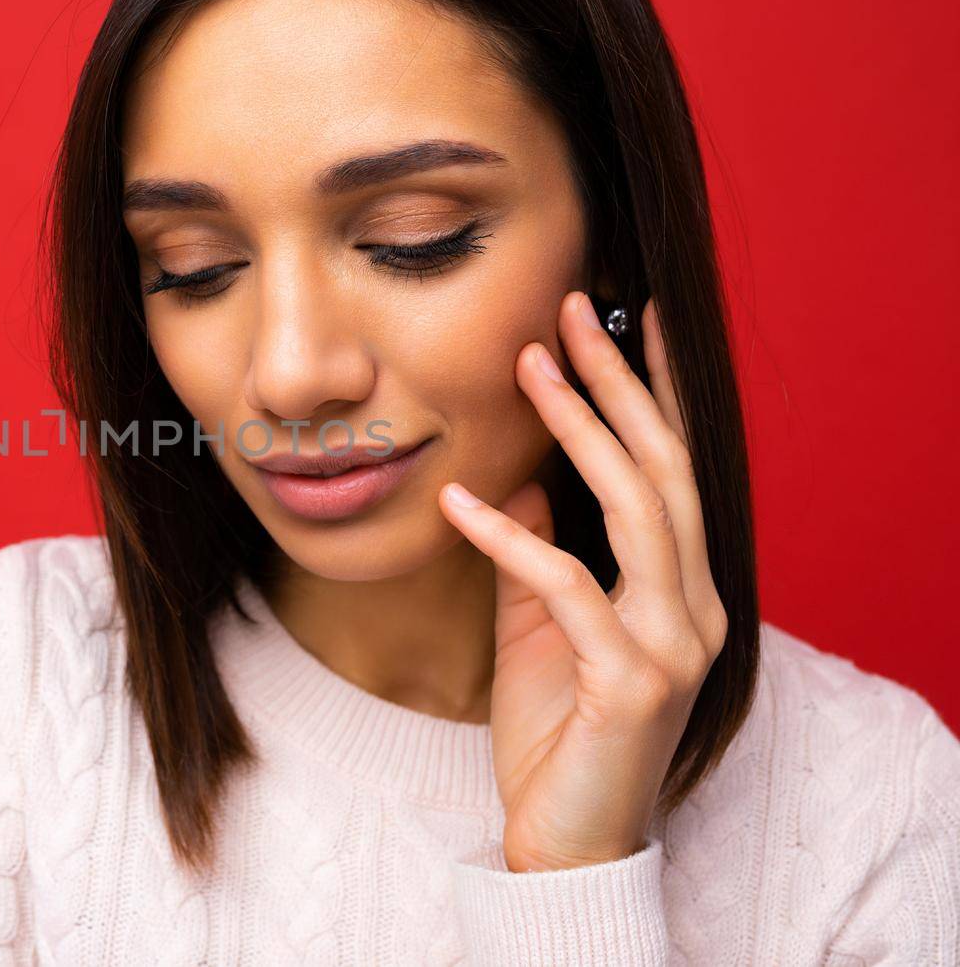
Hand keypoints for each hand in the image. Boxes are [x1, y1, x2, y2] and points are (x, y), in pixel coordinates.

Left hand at [436, 291, 727, 872]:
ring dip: (581, 431)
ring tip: (529, 368)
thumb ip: (533, 555)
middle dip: (618, 384)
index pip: (674, 469)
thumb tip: (519, 479)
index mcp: (680, 588)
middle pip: (663, 470)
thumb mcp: (536, 628)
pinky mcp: (632, 682)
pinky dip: (512, 540)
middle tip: (569, 312)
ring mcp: (673, 644)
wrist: (567, 842)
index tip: (619, 317)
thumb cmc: (556, 732)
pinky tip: (459, 501)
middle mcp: (694, 606)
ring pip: (637, 511)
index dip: (652, 391)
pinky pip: (569, 587)